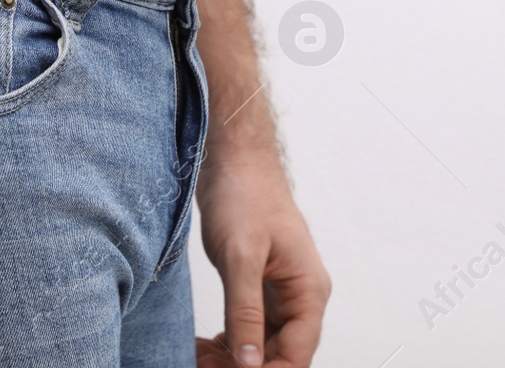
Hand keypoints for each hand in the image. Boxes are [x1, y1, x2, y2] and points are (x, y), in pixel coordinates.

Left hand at [194, 153, 330, 367]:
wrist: (235, 158)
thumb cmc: (245, 194)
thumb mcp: (241, 256)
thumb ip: (245, 311)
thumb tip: (249, 363)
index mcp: (308, 291)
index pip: (296, 355)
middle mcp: (300, 296)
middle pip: (279, 354)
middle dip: (241, 367)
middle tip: (202, 365)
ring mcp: (280, 291)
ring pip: (261, 343)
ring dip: (232, 357)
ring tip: (197, 356)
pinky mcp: (259, 284)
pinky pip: (249, 326)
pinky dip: (228, 339)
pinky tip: (205, 343)